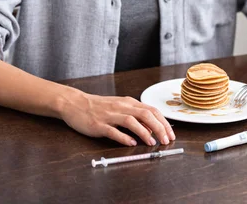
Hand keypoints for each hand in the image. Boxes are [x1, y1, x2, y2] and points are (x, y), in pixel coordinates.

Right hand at [60, 91, 175, 145]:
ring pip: (131, 121)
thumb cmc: (99, 107)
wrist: (75, 103)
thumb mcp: (120, 107)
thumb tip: (152, 128)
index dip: (163, 122)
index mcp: (129, 102)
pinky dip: (123, 137)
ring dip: (144, 132)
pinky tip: (131, 143)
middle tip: (166, 140)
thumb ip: (135, 116)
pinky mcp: (98, 125)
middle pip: (146, 114)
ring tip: (152, 142)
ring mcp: (110, 115)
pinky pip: (113, 131)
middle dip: (159, 128)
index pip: (152, 110)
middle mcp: (121, 107)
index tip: (171, 134)